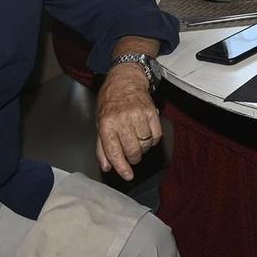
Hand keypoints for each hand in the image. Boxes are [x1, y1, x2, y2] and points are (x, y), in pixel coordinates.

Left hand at [96, 63, 161, 180]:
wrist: (125, 80)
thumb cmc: (110, 103)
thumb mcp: (100, 124)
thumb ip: (102, 147)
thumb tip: (107, 166)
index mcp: (107, 124)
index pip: (115, 152)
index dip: (122, 167)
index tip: (128, 176)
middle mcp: (122, 120)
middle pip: (133, 151)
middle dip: (133, 158)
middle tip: (132, 154)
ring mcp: (138, 115)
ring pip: (146, 144)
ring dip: (143, 147)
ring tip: (137, 139)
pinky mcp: (152, 112)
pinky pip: (156, 135)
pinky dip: (153, 139)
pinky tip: (146, 133)